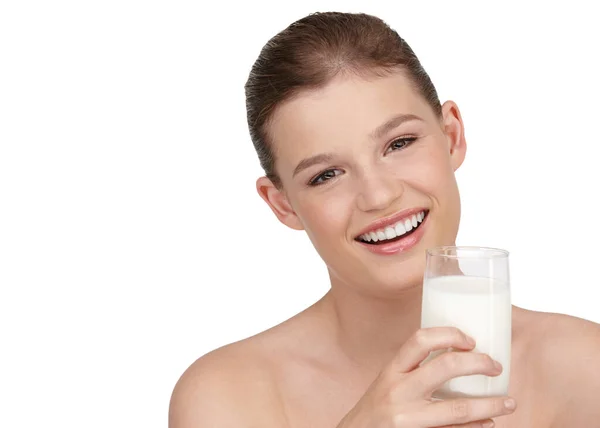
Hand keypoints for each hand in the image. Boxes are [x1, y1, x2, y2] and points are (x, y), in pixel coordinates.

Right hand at [337, 327, 515, 427]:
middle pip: (446, 368)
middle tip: (496, 367)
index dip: (450, 334)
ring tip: (508, 403)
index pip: (421, 340)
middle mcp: (398, 392)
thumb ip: (412, 372)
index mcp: (392, 371)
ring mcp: (409, 420)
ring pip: (459, 409)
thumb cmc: (376, 411)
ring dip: (491, 405)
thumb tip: (458, 359)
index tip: (470, 340)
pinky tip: (487, 424)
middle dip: (480, 364)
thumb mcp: (387, 384)